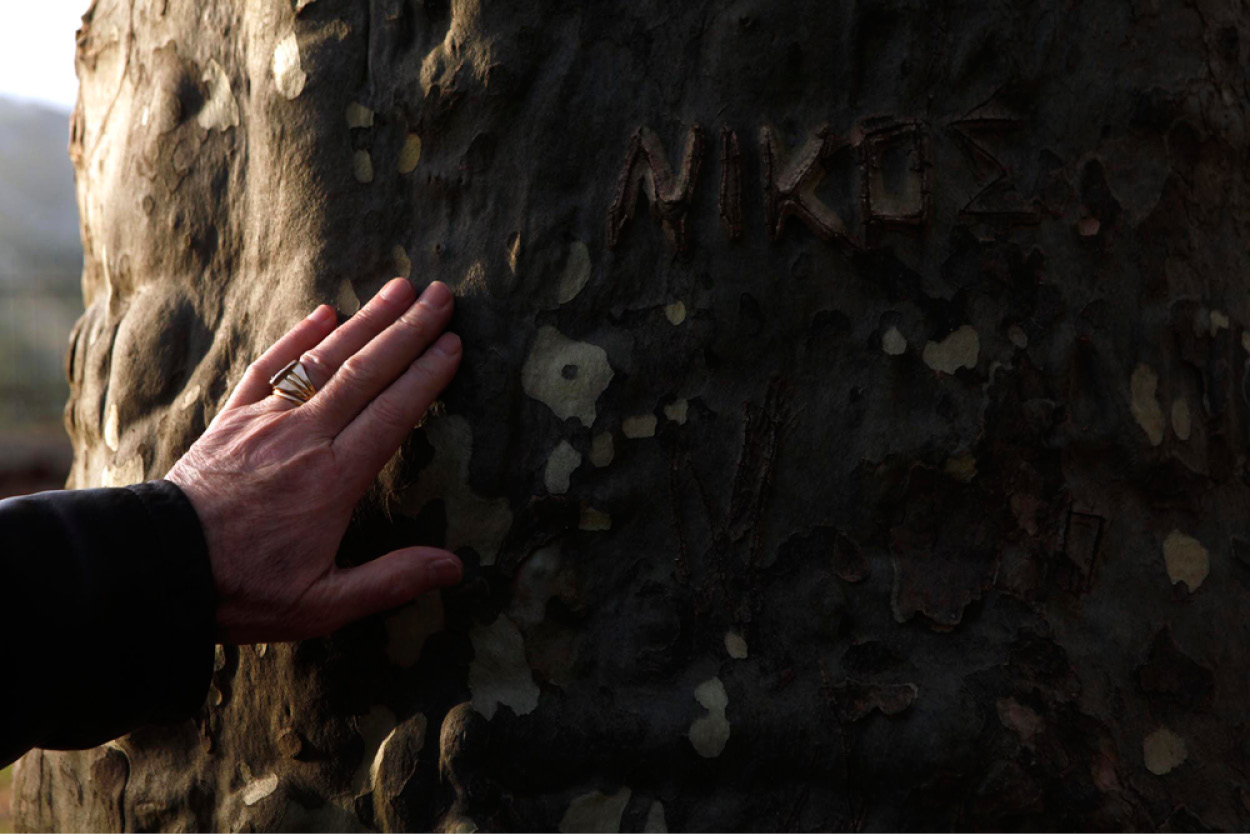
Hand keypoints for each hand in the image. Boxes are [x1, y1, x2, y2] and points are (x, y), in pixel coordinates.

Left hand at [167, 278, 462, 643]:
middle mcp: (305, 437)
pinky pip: (270, 367)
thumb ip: (391, 581)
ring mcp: (266, 422)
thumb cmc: (245, 589)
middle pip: (366, 372)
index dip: (426, 375)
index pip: (393, 413)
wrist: (160, 566)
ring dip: (365, 320)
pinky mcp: (233, 419)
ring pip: (324, 359)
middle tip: (442, 295)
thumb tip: (455, 567)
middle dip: (407, 330)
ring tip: (400, 288)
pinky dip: (298, 337)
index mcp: (335, 478)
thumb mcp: (323, 604)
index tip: (453, 343)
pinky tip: (324, 313)